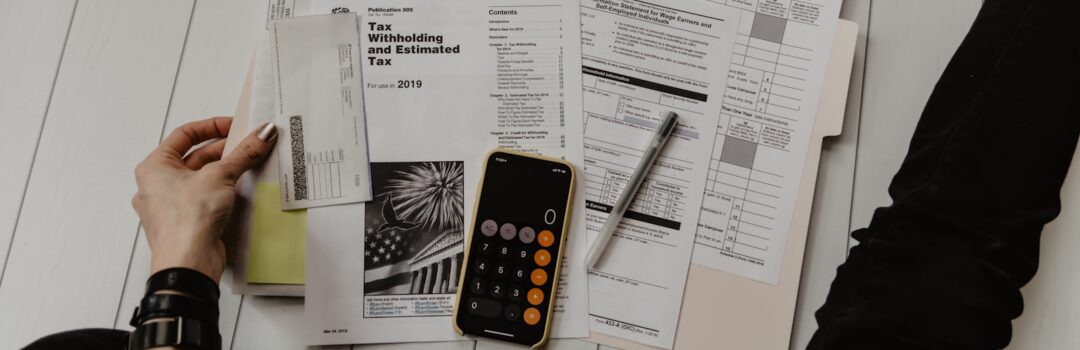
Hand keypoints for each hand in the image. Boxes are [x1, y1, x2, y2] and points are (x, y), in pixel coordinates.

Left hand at [132, 117, 276, 281]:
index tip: (235, 126)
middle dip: (224, 150)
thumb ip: (243, 153)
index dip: (212, 126)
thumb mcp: (220, 176)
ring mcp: (171, 206)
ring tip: (248, 164)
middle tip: (249, 145)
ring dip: (225, 171)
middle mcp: (158, 185)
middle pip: (195, 157)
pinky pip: (205, 198)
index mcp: (154, 167)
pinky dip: (223, 191)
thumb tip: (261, 135)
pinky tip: (240, 189)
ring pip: (201, 179)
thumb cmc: (185, 222)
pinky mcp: (186, 223)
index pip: (184, 135)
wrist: (187, 264)